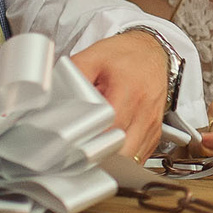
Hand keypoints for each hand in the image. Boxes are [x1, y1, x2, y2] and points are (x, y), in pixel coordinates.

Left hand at [71, 31, 171, 159]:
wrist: (152, 52)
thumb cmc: (125, 55)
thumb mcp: (94, 56)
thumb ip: (74, 74)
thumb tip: (56, 92)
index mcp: (129, 90)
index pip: (111, 127)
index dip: (92, 139)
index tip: (77, 143)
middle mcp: (145, 110)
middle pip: (123, 151)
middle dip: (102, 156)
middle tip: (84, 150)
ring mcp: (153, 124)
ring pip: (133, 159)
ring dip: (113, 160)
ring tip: (97, 150)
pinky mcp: (156, 132)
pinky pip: (141, 156)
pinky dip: (125, 158)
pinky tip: (113, 148)